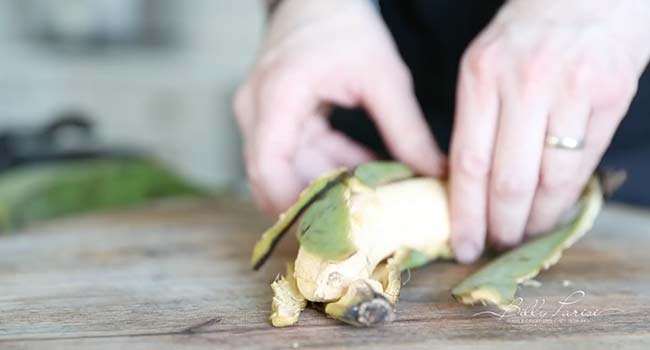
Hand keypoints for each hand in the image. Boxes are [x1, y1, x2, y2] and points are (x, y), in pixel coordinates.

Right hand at [234, 0, 444, 213]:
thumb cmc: (347, 26)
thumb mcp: (383, 77)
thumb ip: (406, 130)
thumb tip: (433, 175)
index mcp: (277, 97)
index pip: (269, 170)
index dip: (296, 207)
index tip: (337, 231)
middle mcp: (256, 112)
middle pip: (275, 179)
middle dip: (318, 203)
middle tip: (363, 226)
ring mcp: (259, 116)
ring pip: (287, 172)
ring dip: (327, 185)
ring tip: (372, 198)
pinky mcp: (271, 120)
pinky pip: (296, 157)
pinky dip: (328, 166)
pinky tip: (364, 171)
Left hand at [450, 0, 649, 261]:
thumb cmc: (527, 36)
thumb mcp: (485, 66)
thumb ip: (475, 121)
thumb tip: (467, 188)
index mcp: (481, 77)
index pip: (468, 162)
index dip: (465, 214)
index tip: (464, 245)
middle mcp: (524, 84)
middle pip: (508, 180)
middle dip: (502, 226)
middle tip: (498, 245)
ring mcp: (570, 90)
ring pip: (550, 180)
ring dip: (537, 220)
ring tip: (526, 235)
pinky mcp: (610, 96)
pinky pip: (584, 163)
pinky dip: (567, 196)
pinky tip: (555, 210)